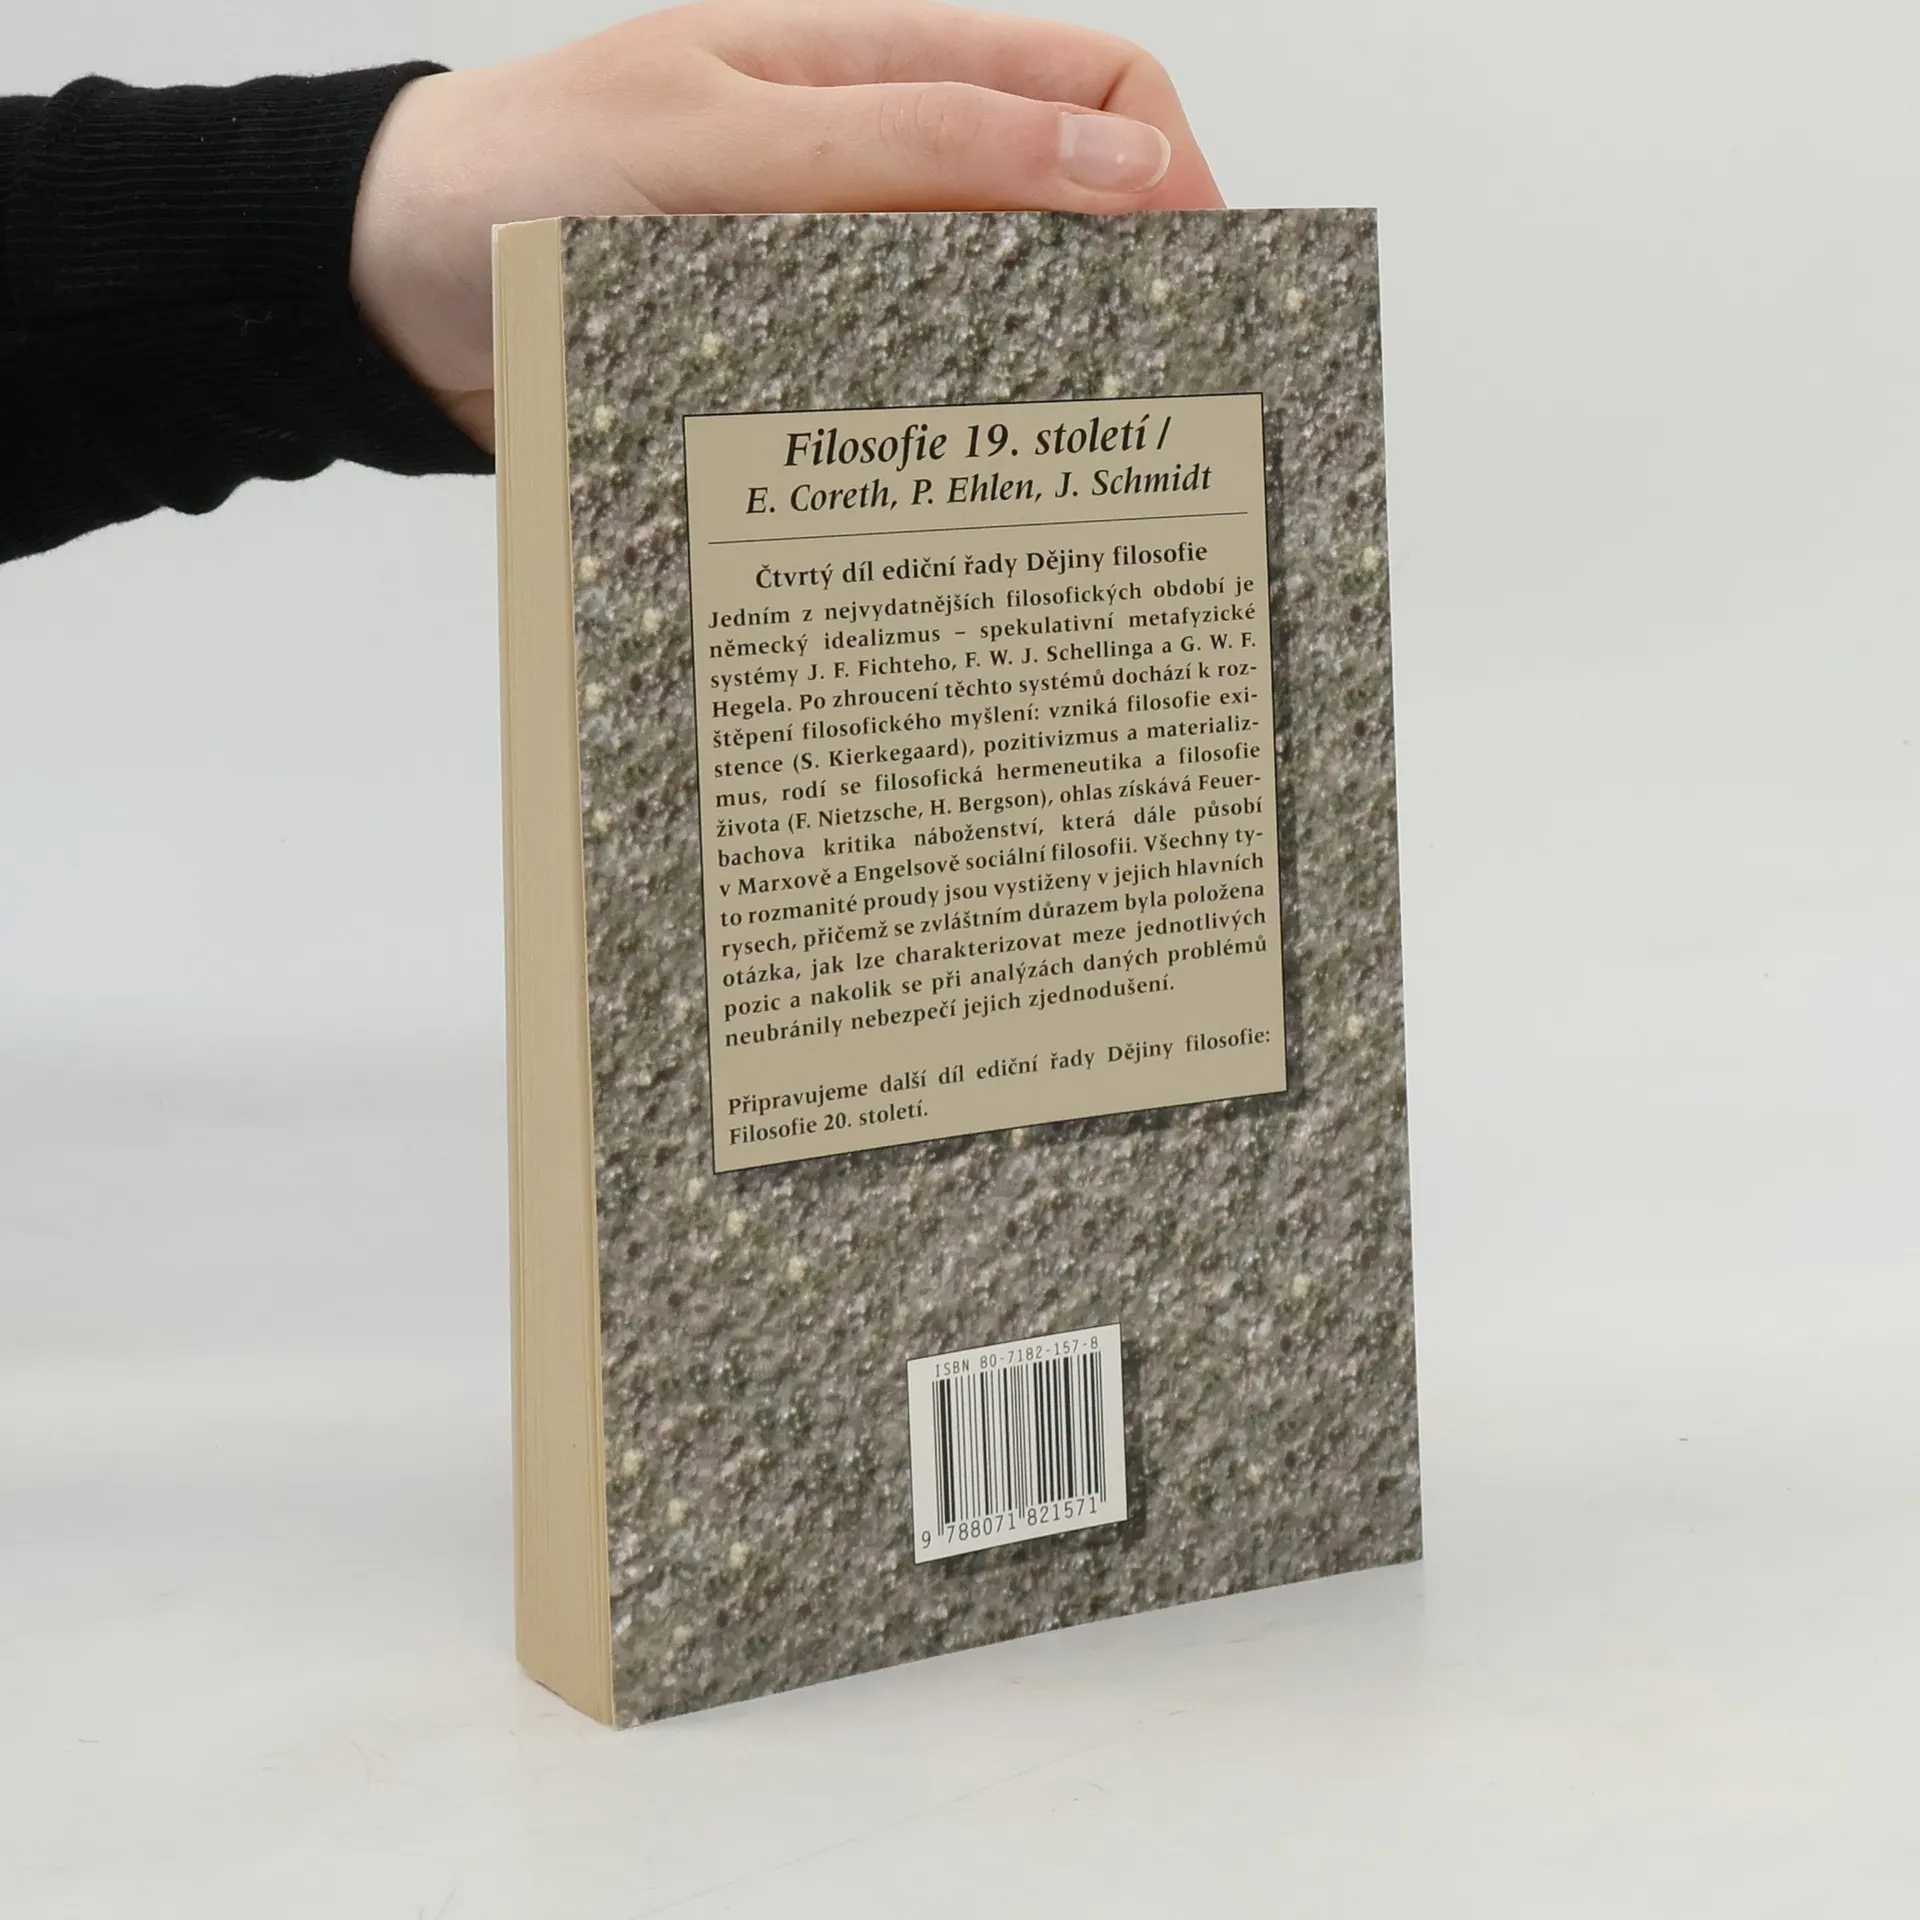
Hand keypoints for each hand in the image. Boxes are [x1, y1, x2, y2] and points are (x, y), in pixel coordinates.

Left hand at [349, 0, 1224, 446]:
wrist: (386, 290)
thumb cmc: (525, 169)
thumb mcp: (722, 130)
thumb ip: (918, 140)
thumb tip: (1122, 159)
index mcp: (882, 70)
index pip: (1091, 85)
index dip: (1170, 163)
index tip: (1212, 272)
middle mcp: (884, 182)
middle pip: (1065, 227)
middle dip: (1132, 301)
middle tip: (1172, 407)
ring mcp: (846, 289)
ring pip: (995, 341)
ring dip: (1038, 400)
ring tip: (1077, 482)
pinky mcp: (801, 387)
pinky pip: (905, 422)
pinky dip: (943, 462)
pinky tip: (961, 510)